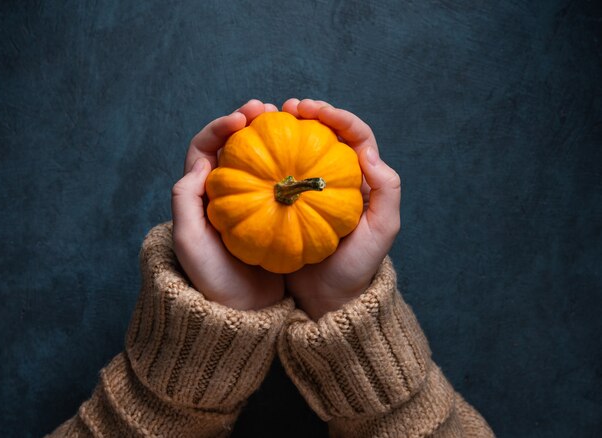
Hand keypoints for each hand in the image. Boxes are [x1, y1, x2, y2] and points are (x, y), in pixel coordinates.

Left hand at [171, 100, 284, 310]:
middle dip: (250, 122)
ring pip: (260, 162)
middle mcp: (224, 193)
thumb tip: (201, 163)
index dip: (221, 126)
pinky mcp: (272, 216)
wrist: (240, 311)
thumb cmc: (211, 278)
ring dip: (274, 140)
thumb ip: (185, 201)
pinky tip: (308, 161)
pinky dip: (293, 168)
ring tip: (292, 125)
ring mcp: (251, 204)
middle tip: (271, 110)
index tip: (244, 118)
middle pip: (235, 147)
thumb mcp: (189, 242)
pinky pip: (282, 184)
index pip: (206, 147)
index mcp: (200, 193)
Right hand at [282, 98, 401, 319]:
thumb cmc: (358, 267)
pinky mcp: (289, 205)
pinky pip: (279, 176)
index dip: (335, 116)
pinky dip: (267, 160)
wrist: (329, 298)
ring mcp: (310, 192)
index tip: (311, 110)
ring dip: (285, 131)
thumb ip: (388, 191)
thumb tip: (368, 152)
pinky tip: (253, 153)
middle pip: (324, 135)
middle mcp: (336, 179)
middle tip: (286, 107)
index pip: (354, 135)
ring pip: (300, 151)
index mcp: (362, 180)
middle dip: (308, 113)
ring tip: (265, 121)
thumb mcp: (383, 231)